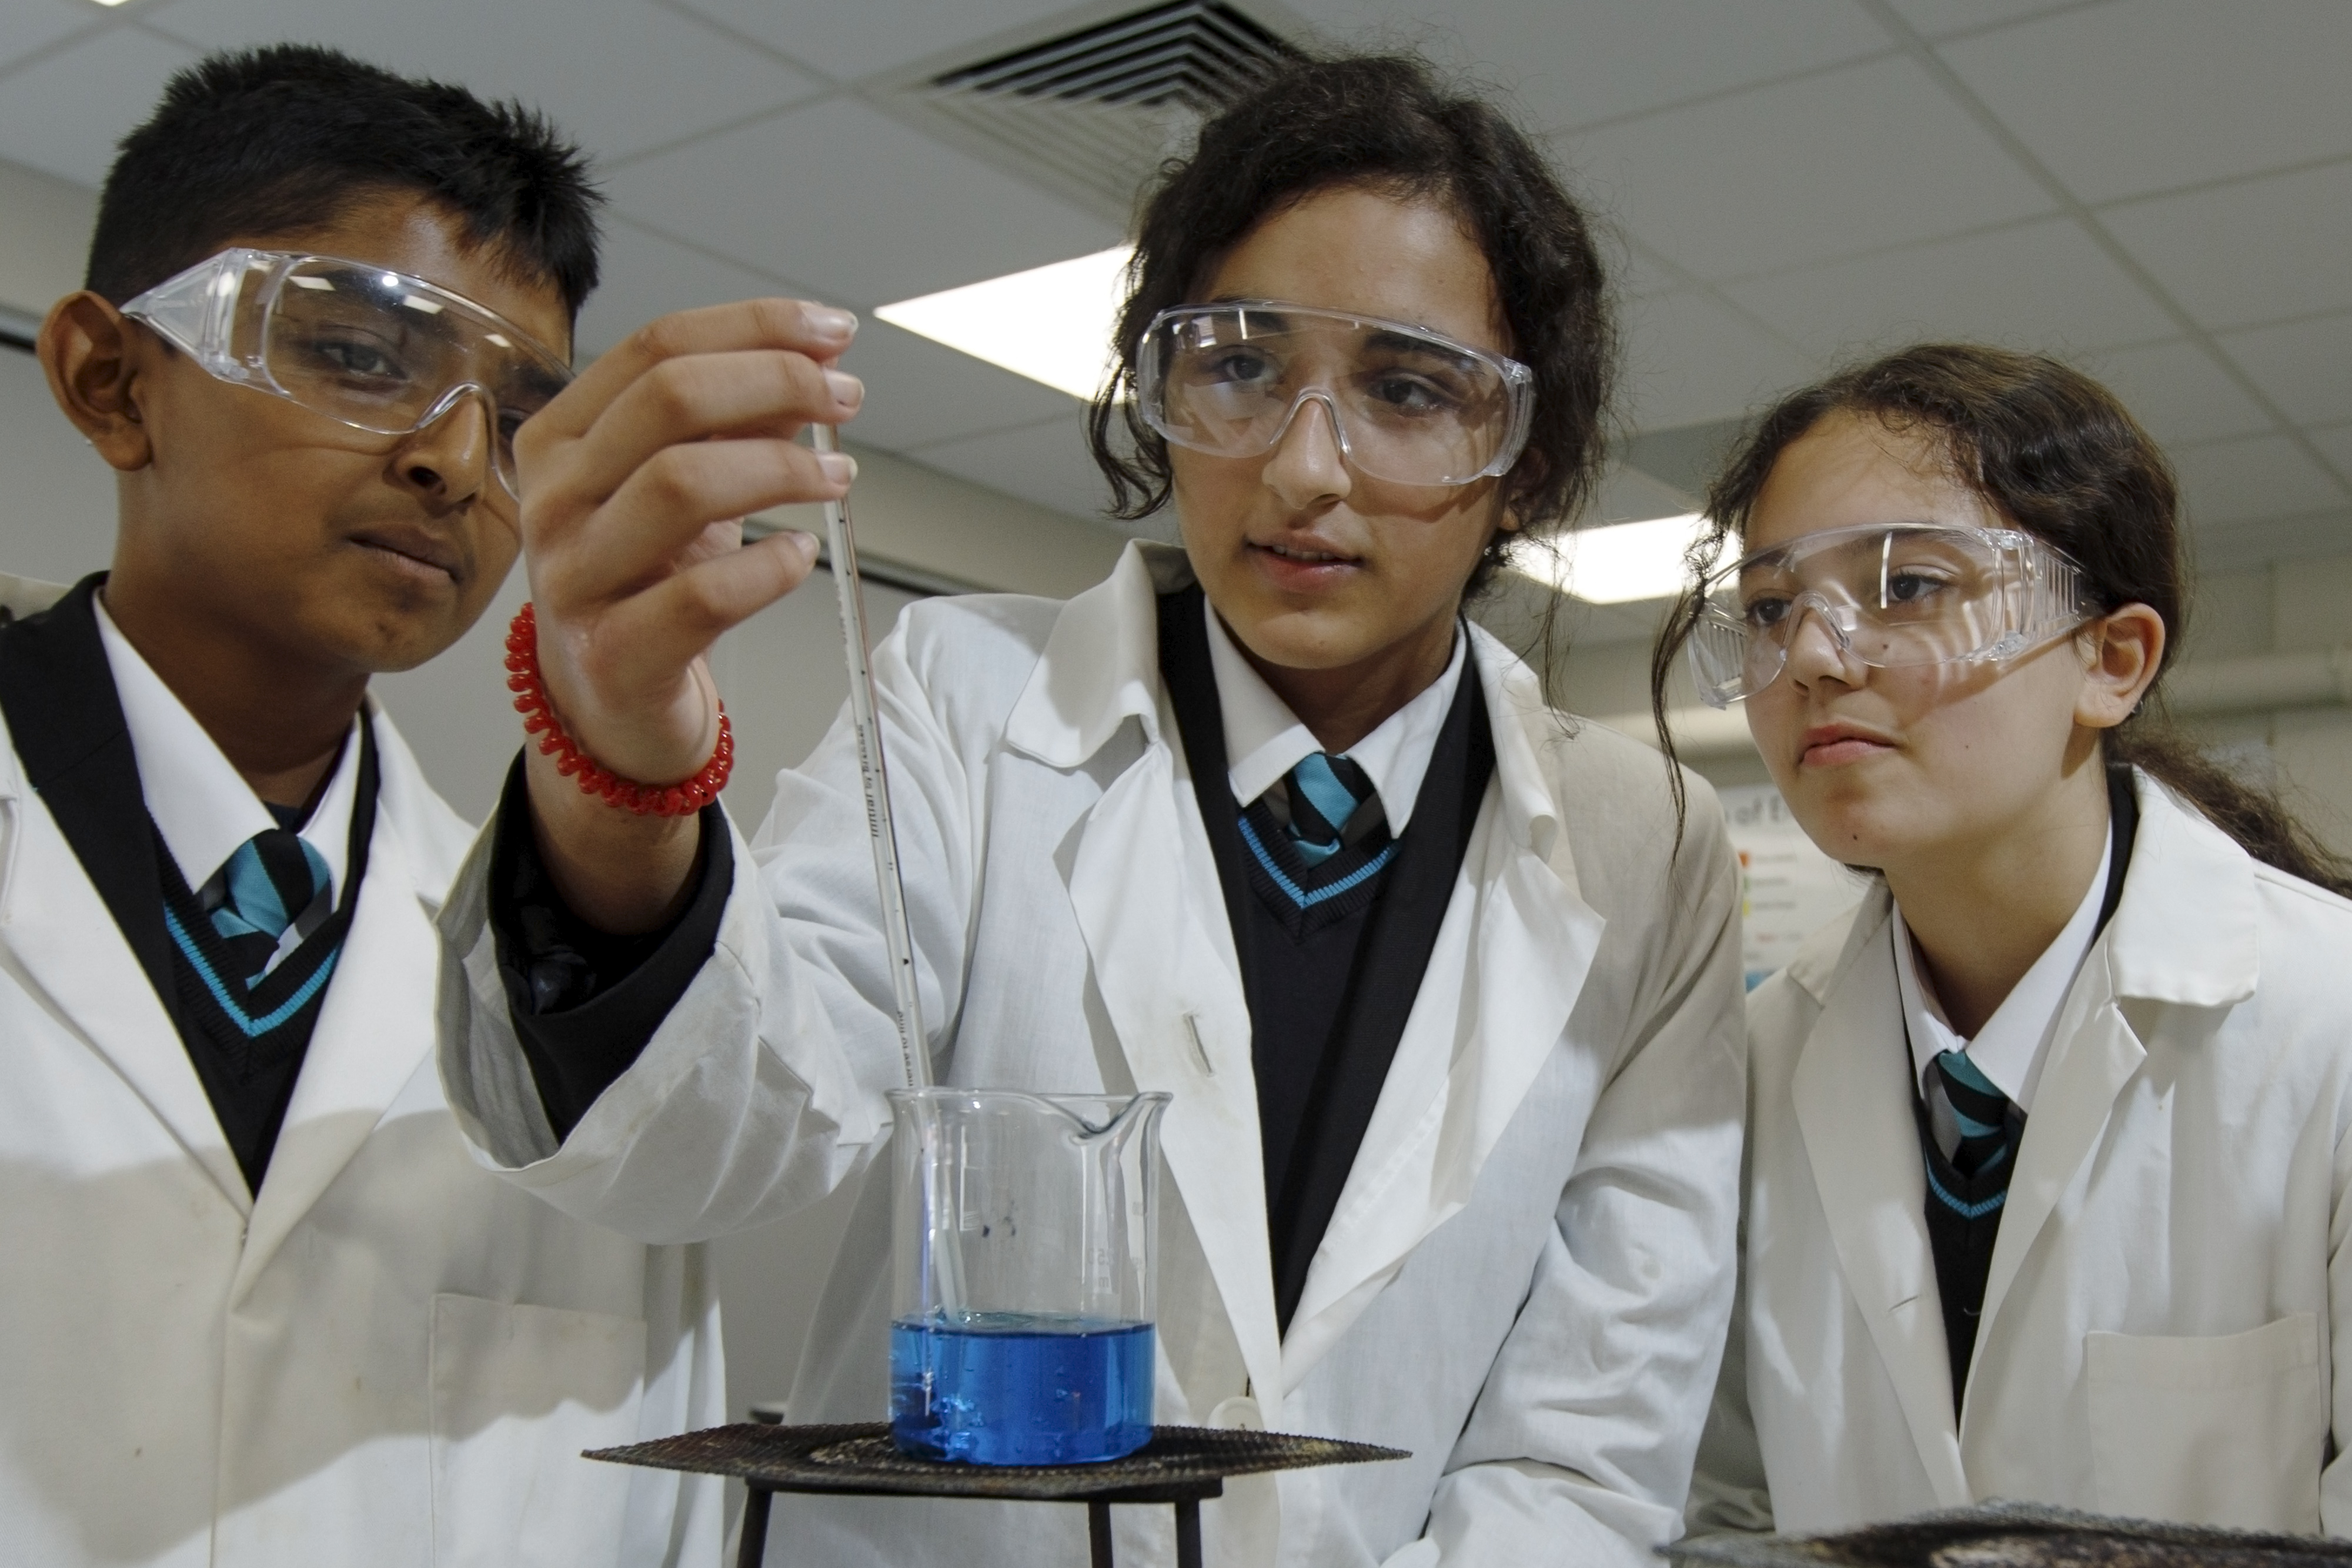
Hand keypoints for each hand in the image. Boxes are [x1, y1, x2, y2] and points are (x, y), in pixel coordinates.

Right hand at [509, 299, 861, 928]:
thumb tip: (815, 364)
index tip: (832, 331)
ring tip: (838, 475)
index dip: (755, 327)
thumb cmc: (646, 582)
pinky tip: (802, 554)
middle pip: (670, 399)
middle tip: (846, 398)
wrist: (607, 706)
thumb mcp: (684, 485)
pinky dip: (769, 569)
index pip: (656, 346)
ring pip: (681, 483)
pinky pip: (701, 596)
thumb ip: (736, 422)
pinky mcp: (614, 654)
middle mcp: (555, 498)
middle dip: (776, 381)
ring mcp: (575, 577)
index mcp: (562, 438)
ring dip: (782, 466)